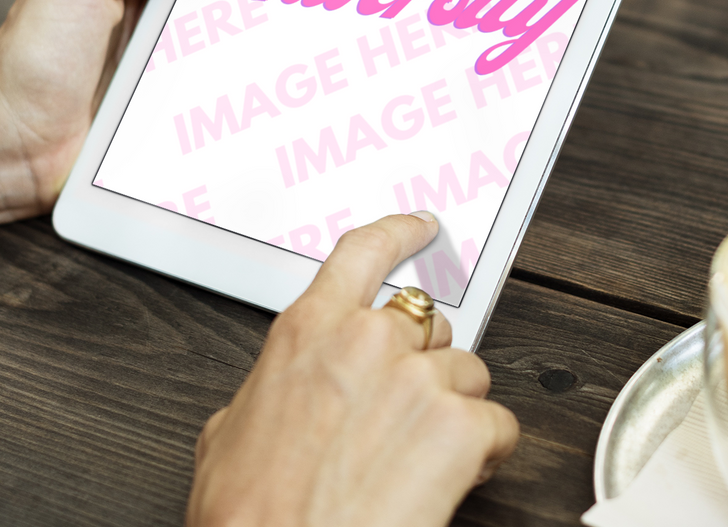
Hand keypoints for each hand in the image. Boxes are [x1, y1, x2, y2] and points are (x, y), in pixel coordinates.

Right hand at [187, 212, 519, 526]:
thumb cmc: (250, 513)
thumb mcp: (229, 433)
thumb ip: (273, 388)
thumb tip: (283, 394)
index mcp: (308, 331)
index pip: (364, 252)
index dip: (400, 234)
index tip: (422, 228)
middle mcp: (366, 341)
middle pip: (427, 323)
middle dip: (424, 363)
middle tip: (405, 412)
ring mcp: (417, 380)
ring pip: (468, 373)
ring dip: (455, 410)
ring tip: (421, 458)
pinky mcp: (459, 428)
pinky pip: (497, 424)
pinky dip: (483, 453)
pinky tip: (449, 480)